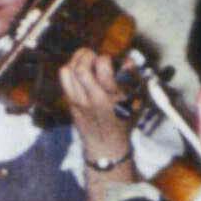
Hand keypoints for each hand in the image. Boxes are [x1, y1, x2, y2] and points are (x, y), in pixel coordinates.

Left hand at [58, 48, 131, 166]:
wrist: (106, 145)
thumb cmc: (124, 120)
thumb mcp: (137, 101)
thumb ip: (133, 78)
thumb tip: (126, 60)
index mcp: (111, 97)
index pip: (102, 68)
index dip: (105, 58)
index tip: (109, 62)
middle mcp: (92, 98)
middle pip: (81, 68)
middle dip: (86, 55)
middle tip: (93, 55)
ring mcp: (79, 101)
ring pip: (69, 71)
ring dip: (76, 59)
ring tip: (84, 59)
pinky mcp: (70, 102)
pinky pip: (64, 79)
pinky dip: (69, 68)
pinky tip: (78, 69)